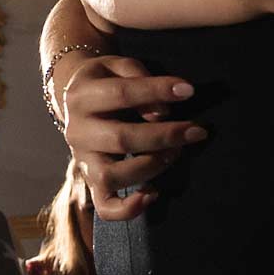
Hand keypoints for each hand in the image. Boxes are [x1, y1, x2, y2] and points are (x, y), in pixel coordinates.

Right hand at [59, 56, 206, 220]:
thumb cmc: (106, 81)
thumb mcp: (117, 65)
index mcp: (80, 97)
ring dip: (151, 166)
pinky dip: (128, 209)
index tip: (188, 91)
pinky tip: (153, 194)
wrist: (77, 99)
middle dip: (165, 136)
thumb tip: (162, 113)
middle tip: (196, 131)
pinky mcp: (92, 180)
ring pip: (112, 176)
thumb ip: (138, 77)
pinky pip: (105, 206)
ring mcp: (82, 160)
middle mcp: (76, 131)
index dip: (157, 91)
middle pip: (121, 139)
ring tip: (175, 153)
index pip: (121, 94)